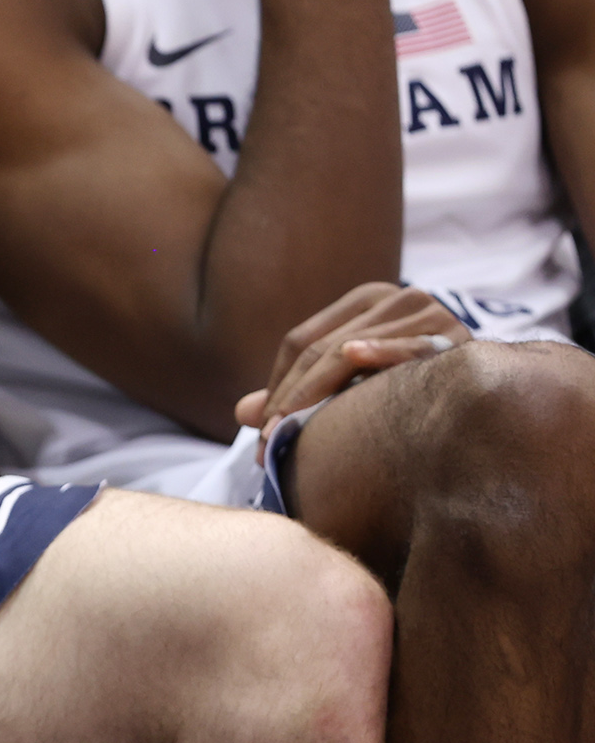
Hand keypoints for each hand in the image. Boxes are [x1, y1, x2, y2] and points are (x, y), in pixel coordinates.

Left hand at [235, 281, 462, 437]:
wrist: (500, 384)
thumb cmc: (420, 384)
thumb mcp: (356, 381)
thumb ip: (302, 389)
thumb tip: (242, 414)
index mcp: (365, 300)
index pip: (302, 343)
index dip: (276, 387)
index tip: (261, 433)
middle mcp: (394, 296)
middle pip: (320, 349)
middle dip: (290, 400)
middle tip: (269, 445)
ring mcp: (426, 311)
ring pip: (348, 353)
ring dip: (317, 398)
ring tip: (291, 435)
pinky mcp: (454, 335)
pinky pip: (409, 348)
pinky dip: (380, 351)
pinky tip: (353, 355)